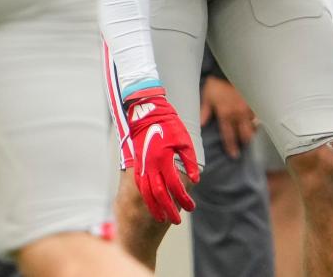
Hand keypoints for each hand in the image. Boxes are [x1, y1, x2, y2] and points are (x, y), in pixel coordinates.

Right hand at [125, 86, 199, 223]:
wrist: (147, 113)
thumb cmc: (169, 125)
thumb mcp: (184, 141)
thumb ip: (190, 162)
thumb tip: (195, 180)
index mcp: (164, 160)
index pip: (175, 186)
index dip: (183, 199)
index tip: (191, 207)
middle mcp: (151, 165)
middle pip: (160, 194)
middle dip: (169, 209)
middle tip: (177, 220)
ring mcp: (142, 165)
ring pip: (146, 193)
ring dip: (154, 207)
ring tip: (162, 218)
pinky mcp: (137, 163)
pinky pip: (139, 184)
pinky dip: (144, 196)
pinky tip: (150, 203)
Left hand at [199, 76, 256, 158]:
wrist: (229, 69)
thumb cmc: (216, 83)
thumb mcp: (206, 96)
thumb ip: (204, 112)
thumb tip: (200, 124)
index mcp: (225, 114)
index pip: (229, 135)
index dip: (231, 147)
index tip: (234, 155)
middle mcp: (238, 114)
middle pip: (245, 134)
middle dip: (245, 142)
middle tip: (244, 146)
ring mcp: (248, 108)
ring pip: (254, 126)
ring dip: (252, 131)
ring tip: (251, 135)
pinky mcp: (255, 101)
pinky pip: (259, 114)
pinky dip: (258, 119)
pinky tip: (257, 122)